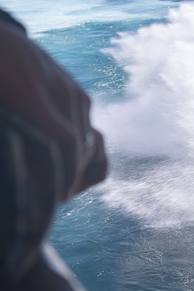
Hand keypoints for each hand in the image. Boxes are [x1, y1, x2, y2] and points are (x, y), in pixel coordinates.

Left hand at [0, 20, 106, 199]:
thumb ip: (7, 134)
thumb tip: (13, 161)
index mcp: (30, 93)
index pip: (65, 144)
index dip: (66, 176)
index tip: (57, 198)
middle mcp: (61, 93)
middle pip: (80, 148)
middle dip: (71, 178)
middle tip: (53, 198)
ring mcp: (73, 92)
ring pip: (90, 142)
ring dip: (77, 166)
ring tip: (60, 183)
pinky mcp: (79, 95)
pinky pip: (90, 131)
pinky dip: (82, 150)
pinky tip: (66, 162)